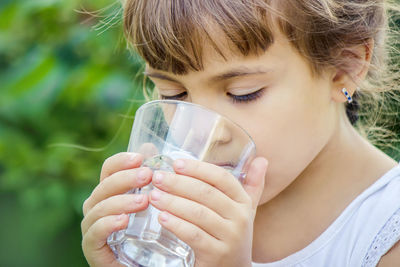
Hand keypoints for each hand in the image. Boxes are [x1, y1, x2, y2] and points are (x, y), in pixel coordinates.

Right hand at [81, 152, 152, 266]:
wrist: (150, 263)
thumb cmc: (152, 232)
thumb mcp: (155, 200)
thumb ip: (150, 176)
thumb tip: (150, 146)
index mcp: (111, 193)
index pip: (108, 170)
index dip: (121, 161)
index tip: (141, 157)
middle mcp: (98, 207)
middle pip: (103, 187)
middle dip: (125, 179)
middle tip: (148, 175)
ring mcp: (93, 228)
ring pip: (97, 209)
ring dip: (120, 201)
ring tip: (144, 201)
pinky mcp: (94, 250)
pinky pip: (94, 234)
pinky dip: (107, 225)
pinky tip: (123, 221)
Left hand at [149, 157, 267, 266]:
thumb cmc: (232, 234)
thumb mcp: (245, 209)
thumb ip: (252, 185)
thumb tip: (263, 160)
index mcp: (244, 202)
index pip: (222, 178)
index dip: (198, 169)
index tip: (177, 164)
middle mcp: (240, 218)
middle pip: (206, 193)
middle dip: (179, 183)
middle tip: (158, 178)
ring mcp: (230, 237)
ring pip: (198, 213)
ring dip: (173, 202)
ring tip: (154, 196)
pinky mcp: (217, 254)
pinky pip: (193, 235)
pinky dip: (176, 224)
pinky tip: (161, 217)